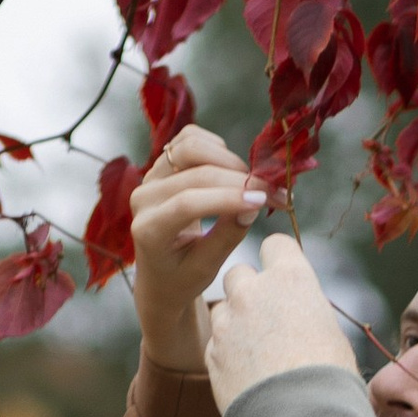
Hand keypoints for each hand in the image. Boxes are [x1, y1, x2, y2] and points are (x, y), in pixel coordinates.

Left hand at [131, 128, 264, 372]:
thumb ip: (228, 235)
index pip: (188, 203)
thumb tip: (254, 204)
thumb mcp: (207, 267)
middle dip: (239, 179)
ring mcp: (150, 177)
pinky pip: (190, 139)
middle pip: (195, 172)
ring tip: (251, 183)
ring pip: (191, 146)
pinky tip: (231, 171)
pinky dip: (216, 148)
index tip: (263, 199)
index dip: (228, 197)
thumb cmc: (183, 277)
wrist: (161, 275)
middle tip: (273, 191)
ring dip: (229, 159)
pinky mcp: (161, 164)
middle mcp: (144, 198)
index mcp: (148, 230)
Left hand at [200, 233, 356, 408]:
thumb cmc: (329, 380)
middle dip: (250, 290)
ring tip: (256, 353)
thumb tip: (298, 311)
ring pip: (222, 308)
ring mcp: (227, 323)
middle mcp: (252, 292)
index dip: (279, 260)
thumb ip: (306, 310)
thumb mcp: (331, 333)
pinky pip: (215, 343)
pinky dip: (227, 353)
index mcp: (290, 279)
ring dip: (234, 322)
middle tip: (267, 318)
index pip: (275, 245)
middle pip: (240, 273)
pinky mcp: (211, 354)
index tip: (283, 276)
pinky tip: (246, 375)